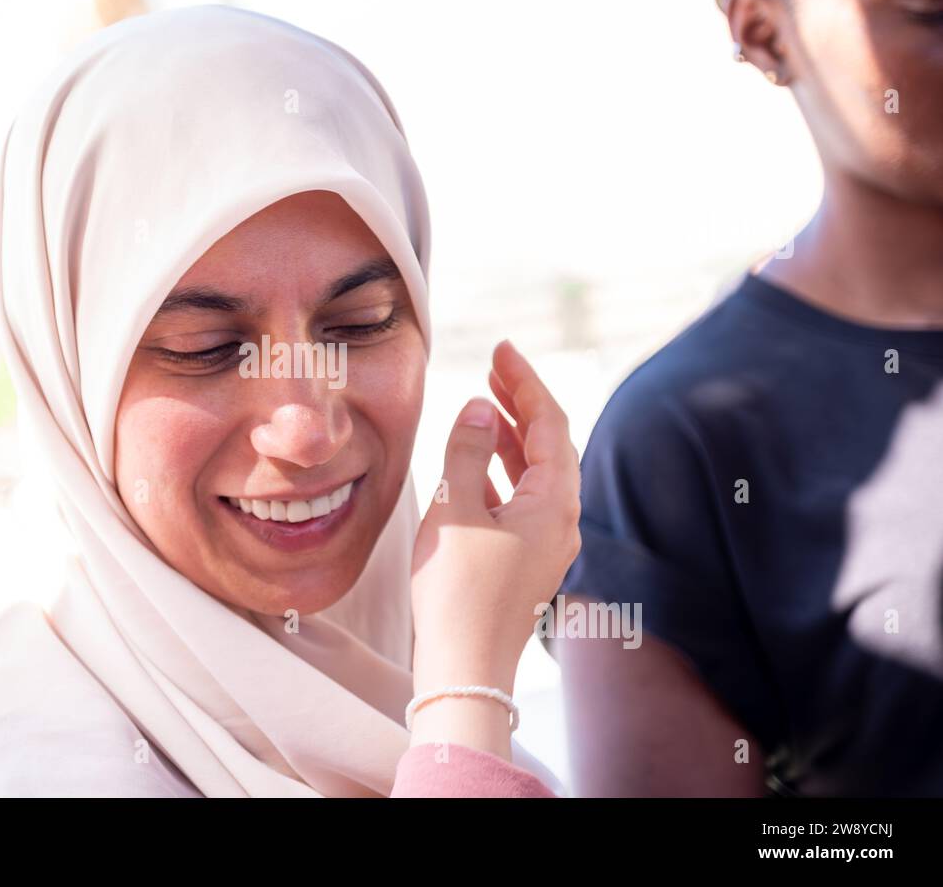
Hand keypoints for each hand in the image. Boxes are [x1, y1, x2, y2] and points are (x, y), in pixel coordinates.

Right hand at [409, 340, 580, 747]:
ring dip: (511, 436)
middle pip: (551, 445)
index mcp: (555, 503)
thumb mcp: (454, 510)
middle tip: (494, 366)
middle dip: (521, 403)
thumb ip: (465, 451)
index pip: (550, 422)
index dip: (525, 381)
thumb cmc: (457, 592)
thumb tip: (478, 407)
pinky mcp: (525, 560)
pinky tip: (474, 462)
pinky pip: (521, 500)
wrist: (465, 669)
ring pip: (536, 473)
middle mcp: (561, 520)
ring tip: (483, 404)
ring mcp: (546, 543)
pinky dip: (501, 471)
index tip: (501, 348)